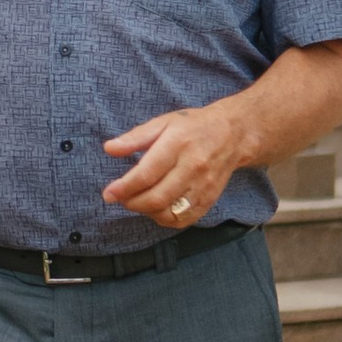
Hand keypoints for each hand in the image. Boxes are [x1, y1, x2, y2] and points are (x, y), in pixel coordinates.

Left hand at [102, 100, 246, 228]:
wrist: (232, 134)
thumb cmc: (192, 126)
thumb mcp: (163, 122)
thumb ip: (135, 137)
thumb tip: (109, 148)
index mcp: (178, 145)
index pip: (147, 174)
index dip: (125, 187)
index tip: (109, 193)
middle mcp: (193, 168)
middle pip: (158, 197)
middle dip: (132, 203)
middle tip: (120, 198)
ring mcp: (203, 187)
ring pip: (170, 212)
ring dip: (146, 212)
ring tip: (136, 201)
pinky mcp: (210, 200)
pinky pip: (183, 220)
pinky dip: (164, 219)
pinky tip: (155, 209)